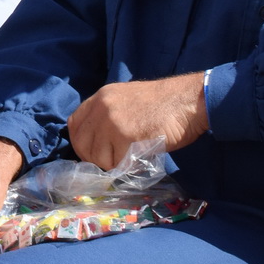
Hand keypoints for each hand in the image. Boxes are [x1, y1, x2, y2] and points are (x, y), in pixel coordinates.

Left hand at [67, 74, 207, 170]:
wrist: (188, 100)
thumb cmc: (164, 104)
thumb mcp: (127, 100)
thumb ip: (108, 115)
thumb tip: (97, 141)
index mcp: (101, 97)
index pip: (74, 124)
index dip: (81, 142)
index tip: (93, 152)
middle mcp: (102, 107)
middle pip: (82, 144)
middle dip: (95, 158)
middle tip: (113, 161)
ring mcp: (112, 121)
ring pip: (98, 158)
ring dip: (113, 164)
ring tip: (132, 155)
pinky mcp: (125, 136)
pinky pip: (118, 163)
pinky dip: (128, 166)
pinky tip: (141, 156)